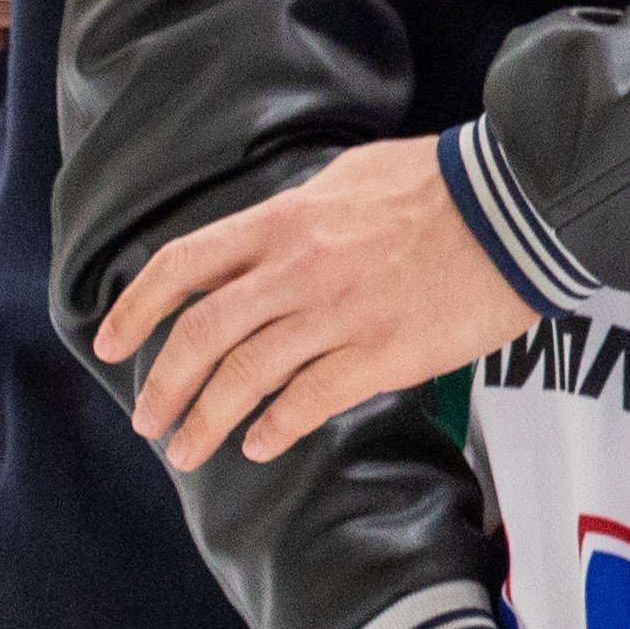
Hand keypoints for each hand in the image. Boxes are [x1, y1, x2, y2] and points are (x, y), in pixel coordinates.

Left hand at [104, 140, 529, 470]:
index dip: (136, 309)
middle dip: (165, 386)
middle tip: (150, 421)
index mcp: (283, 222)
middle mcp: (297, 271)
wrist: (517, 208)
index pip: (182, 266)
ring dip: (208, 422)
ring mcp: (339, 316)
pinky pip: (310, 401)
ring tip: (191, 450)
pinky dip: (275, 428)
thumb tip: (268, 239)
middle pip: (201, 336)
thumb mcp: (351, 178)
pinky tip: (262, 443)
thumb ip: (300, 215)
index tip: (111, 343)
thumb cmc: (441, 185)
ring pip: (246, 378)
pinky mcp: (384, 355)